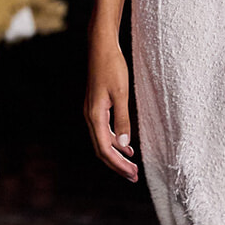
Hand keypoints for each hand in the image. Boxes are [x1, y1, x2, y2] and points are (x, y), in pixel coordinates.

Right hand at [85, 36, 137, 180]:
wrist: (101, 47)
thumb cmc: (112, 67)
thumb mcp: (121, 93)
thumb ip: (122, 119)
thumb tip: (124, 144)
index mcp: (95, 116)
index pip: (105, 149)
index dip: (118, 165)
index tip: (133, 174)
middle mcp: (90, 117)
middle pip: (102, 150)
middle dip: (117, 165)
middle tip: (134, 176)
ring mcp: (92, 113)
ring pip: (102, 142)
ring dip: (117, 156)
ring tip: (131, 166)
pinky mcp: (96, 108)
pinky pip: (104, 132)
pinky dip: (115, 142)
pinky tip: (126, 146)